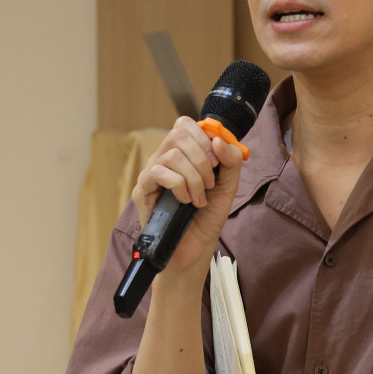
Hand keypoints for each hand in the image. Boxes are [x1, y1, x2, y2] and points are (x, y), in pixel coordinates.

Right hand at [131, 115, 245, 279]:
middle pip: (178, 134)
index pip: (185, 125)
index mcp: (182, 154)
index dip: (204, 137)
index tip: (217, 161)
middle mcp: (163, 159)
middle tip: (210, 182)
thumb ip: (231, 161)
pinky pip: (158, 173)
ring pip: (171, 154)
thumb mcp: (228, 186)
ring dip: (193, 177)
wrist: (195, 248)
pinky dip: (179, 186)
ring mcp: (150, 174)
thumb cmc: (207, 217)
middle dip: (202, 158)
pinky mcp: (141, 191)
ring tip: (199, 197)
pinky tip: (186, 201)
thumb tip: (219, 139)